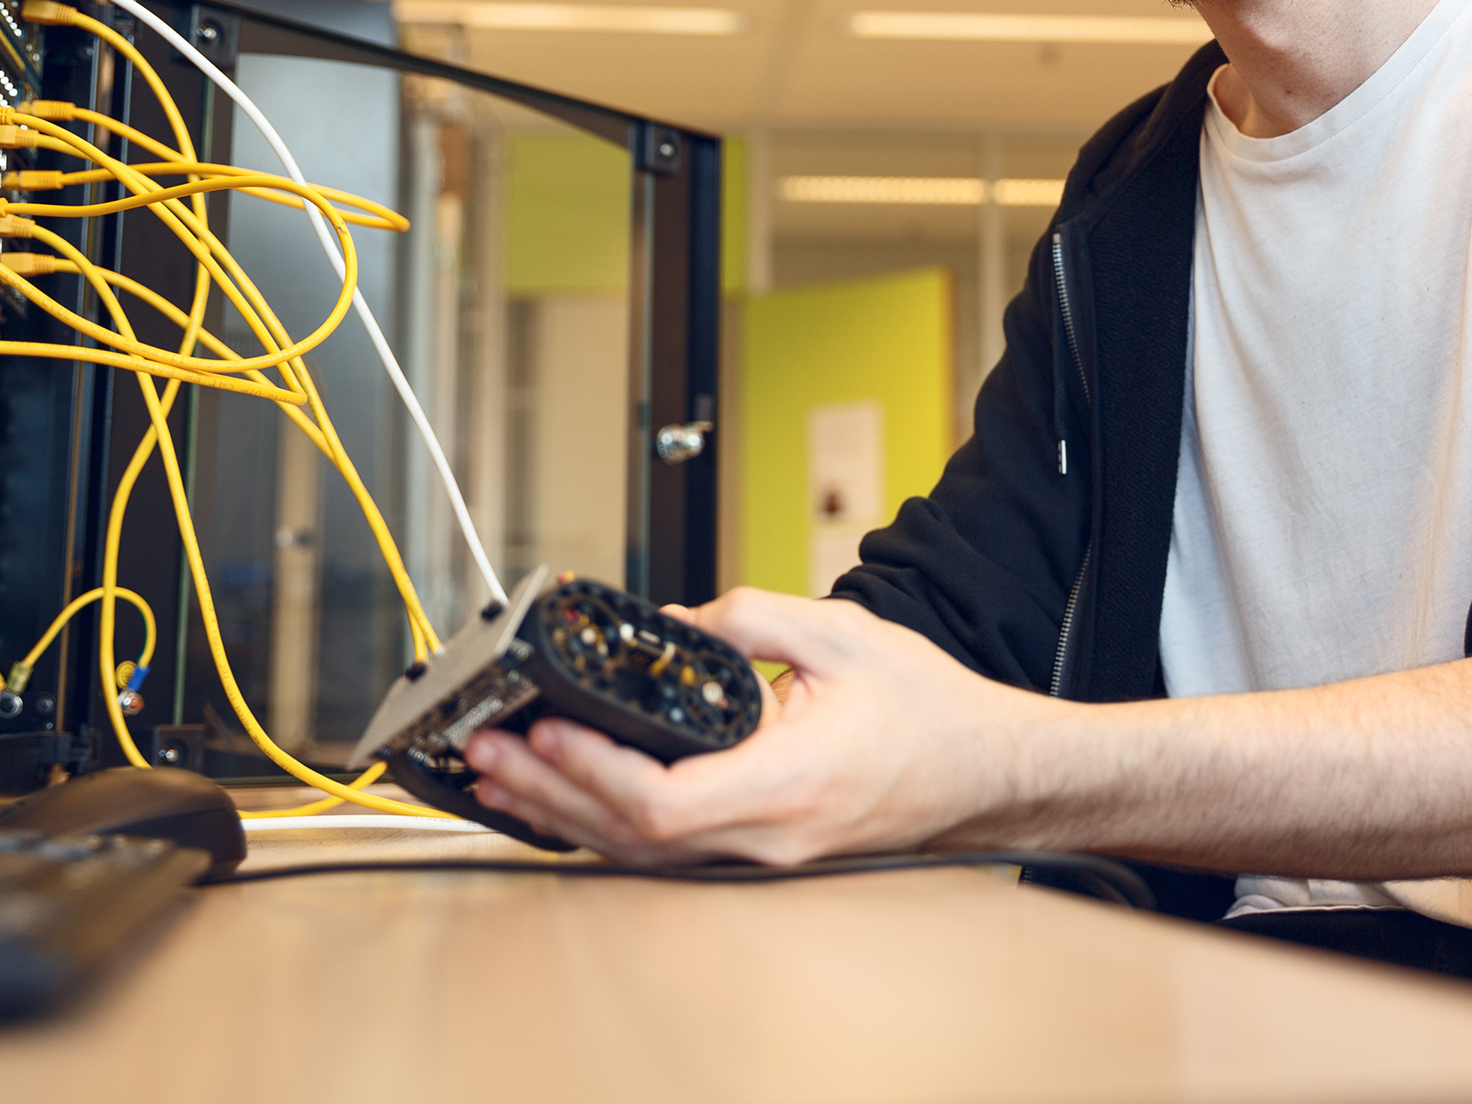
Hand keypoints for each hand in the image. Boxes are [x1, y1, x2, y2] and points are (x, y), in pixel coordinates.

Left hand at [464, 587, 1053, 866]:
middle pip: (632, 836)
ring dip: (566, 814)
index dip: (591, 772)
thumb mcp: (842, 633)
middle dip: (551, 792)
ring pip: (642, 852)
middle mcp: (767, 833)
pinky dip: (606, 823)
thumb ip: (749, 618)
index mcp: (787, 780)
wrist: (982, 769)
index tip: (544, 732)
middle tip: (489, 750)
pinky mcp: (759, 850)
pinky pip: (666, 849)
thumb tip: (672, 622)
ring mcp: (762, 853)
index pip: (663, 801)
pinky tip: (568, 801)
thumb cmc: (927, 711)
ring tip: (504, 777)